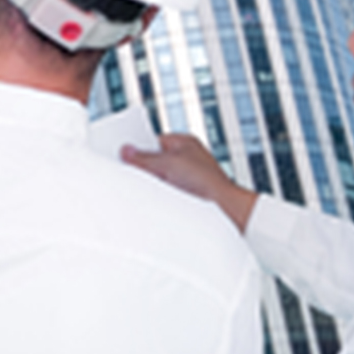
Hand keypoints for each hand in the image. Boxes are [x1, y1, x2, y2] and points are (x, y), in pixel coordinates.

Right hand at [123, 133, 258, 233]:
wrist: (229, 213)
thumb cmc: (209, 184)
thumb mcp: (168, 164)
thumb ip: (144, 158)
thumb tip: (127, 152)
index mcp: (184, 143)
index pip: (153, 141)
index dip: (138, 148)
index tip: (124, 155)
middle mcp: (188, 159)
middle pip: (155, 161)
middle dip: (145, 168)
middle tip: (135, 173)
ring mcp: (189, 178)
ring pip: (160, 179)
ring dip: (154, 185)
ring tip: (153, 189)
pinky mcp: (189, 197)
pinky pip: (167, 194)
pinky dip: (162, 197)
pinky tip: (161, 201)